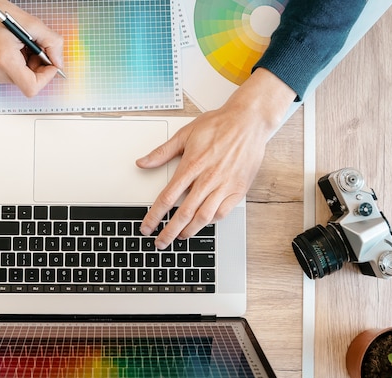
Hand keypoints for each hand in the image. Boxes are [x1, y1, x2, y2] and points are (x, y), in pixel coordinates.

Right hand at [0, 0, 63, 96]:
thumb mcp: (29, 22)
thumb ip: (51, 42)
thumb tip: (59, 61)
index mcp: (4, 58)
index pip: (32, 87)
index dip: (46, 78)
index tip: (50, 63)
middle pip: (28, 83)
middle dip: (38, 67)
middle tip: (34, 46)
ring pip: (22, 79)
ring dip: (28, 64)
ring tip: (20, 44)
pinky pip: (13, 75)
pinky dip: (19, 64)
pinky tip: (12, 48)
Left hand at [136, 68, 296, 248]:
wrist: (249, 122)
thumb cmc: (219, 125)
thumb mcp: (186, 134)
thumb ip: (162, 152)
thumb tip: (142, 162)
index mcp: (192, 165)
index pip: (167, 198)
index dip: (154, 216)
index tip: (147, 227)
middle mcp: (208, 178)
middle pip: (184, 213)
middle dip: (169, 231)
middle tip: (160, 242)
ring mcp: (224, 185)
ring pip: (204, 217)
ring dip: (189, 230)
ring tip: (180, 237)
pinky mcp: (238, 189)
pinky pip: (223, 212)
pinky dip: (211, 221)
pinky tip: (202, 223)